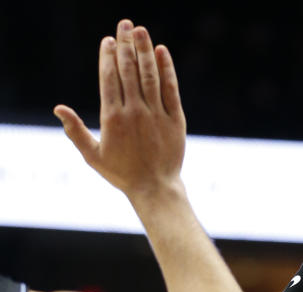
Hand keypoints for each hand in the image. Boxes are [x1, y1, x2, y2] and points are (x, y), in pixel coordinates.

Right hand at [53, 19, 185, 201]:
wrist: (155, 188)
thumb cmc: (122, 173)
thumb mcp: (93, 155)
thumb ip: (75, 131)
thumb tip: (58, 108)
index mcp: (113, 118)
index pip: (109, 78)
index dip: (108, 57)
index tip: (108, 40)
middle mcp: (135, 112)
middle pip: (128, 71)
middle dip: (125, 45)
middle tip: (124, 23)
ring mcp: (157, 115)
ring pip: (149, 76)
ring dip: (145, 50)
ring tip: (140, 30)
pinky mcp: (176, 120)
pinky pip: (171, 90)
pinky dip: (167, 70)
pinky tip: (162, 52)